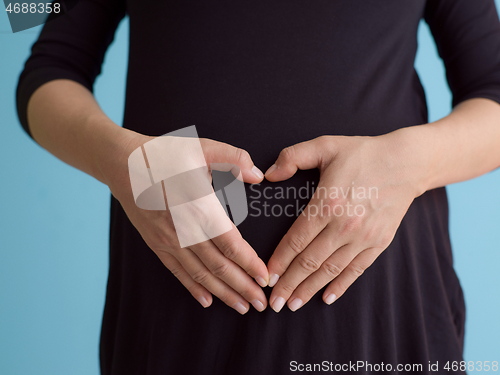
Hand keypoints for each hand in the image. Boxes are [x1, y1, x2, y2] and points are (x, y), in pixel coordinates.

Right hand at [103, 132, 269, 313]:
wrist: (122, 164)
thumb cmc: (164, 155)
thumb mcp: (202, 148)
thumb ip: (235, 159)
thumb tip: (259, 175)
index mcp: (200, 209)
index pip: (232, 245)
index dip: (250, 264)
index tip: (266, 278)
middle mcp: (185, 232)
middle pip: (219, 267)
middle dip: (243, 287)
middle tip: (262, 303)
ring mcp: (169, 241)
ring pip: (201, 275)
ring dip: (223, 293)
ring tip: (242, 307)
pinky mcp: (157, 244)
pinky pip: (178, 272)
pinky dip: (193, 288)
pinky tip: (206, 300)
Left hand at [265, 130, 426, 311]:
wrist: (406, 162)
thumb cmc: (362, 153)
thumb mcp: (325, 145)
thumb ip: (293, 157)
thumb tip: (269, 174)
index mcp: (328, 203)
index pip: (296, 240)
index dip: (279, 261)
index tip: (267, 277)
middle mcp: (345, 225)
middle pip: (310, 261)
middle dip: (290, 284)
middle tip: (275, 303)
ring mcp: (364, 237)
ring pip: (331, 270)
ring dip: (310, 289)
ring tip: (294, 304)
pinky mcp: (379, 243)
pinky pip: (356, 270)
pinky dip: (341, 285)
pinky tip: (327, 297)